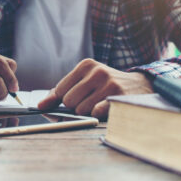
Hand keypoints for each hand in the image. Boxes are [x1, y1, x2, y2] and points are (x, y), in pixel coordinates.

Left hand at [38, 59, 153, 118]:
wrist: (140, 87)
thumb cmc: (105, 86)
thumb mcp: (85, 82)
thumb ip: (60, 93)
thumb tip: (40, 106)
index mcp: (86, 65)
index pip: (60, 90)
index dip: (63, 101)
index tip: (73, 101)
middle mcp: (97, 71)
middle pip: (69, 101)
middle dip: (76, 107)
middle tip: (90, 102)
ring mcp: (109, 83)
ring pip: (81, 110)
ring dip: (88, 113)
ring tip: (100, 104)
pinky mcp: (118, 97)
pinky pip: (95, 112)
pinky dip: (97, 115)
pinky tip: (105, 108)